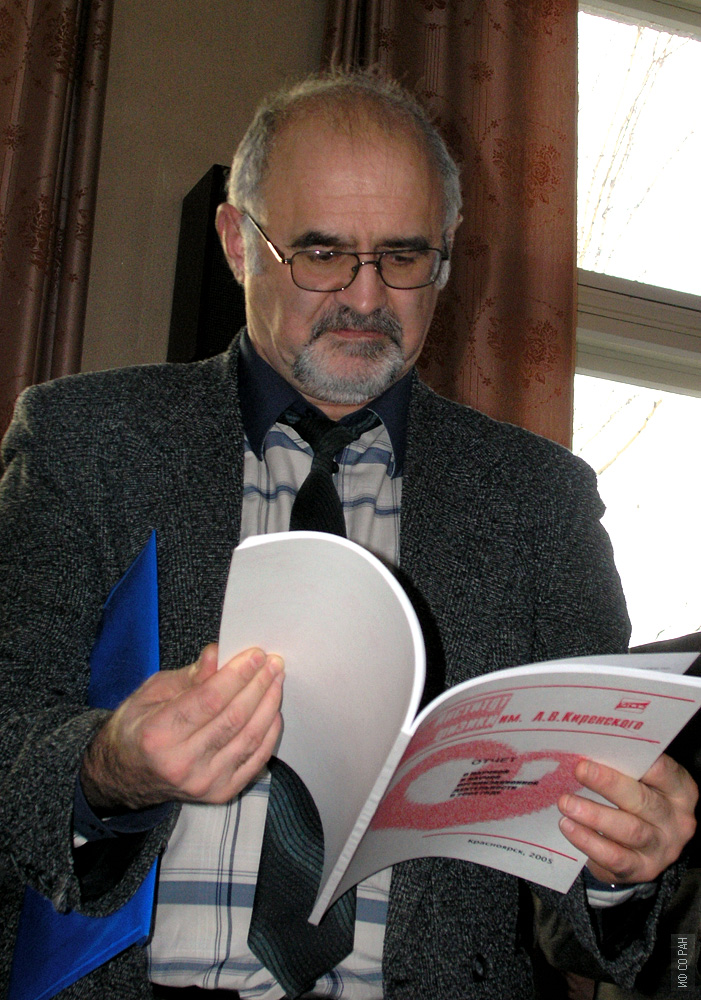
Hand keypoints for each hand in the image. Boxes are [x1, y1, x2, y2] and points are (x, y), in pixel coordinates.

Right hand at [80, 644, 283, 810]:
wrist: (126, 775)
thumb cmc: (138, 728)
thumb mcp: (152, 693)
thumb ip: (189, 676)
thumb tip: (217, 654)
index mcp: (158, 734)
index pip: (209, 700)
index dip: (237, 675)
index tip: (255, 655)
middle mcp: (181, 763)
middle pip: (233, 718)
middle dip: (258, 685)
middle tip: (273, 663)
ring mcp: (204, 782)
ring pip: (249, 738)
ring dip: (269, 705)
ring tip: (276, 681)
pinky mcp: (221, 793)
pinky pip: (255, 759)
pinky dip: (269, 732)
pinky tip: (273, 711)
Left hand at [558, 754, 696, 883]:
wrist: (637, 849)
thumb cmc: (634, 802)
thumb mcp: (639, 783)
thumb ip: (623, 768)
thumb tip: (584, 752)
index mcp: (680, 790)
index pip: (663, 771)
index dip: (635, 759)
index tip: (605, 748)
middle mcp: (677, 820)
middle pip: (643, 800)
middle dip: (609, 784)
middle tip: (580, 770)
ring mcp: (662, 848)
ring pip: (629, 830)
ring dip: (594, 815)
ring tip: (565, 802)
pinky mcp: (643, 870)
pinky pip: (614, 856)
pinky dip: (588, 841)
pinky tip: (568, 826)